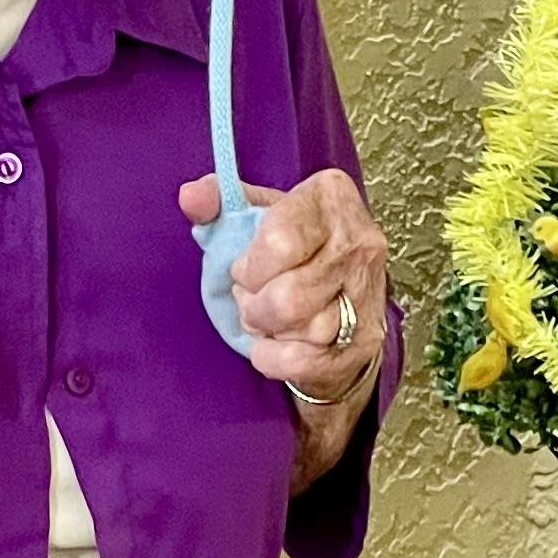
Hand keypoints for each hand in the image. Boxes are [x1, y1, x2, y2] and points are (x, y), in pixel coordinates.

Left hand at [177, 167, 388, 401]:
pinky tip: (272, 344)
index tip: (245, 267)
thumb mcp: (257, 214)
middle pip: (288, 295)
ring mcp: (366, 294)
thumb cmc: (294, 250)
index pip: (279, 240)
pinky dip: (273, 358)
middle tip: (251, 297)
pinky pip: (302, 360)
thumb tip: (191, 196)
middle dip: (253, 303)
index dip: (250, 265)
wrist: (340, 294)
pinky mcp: (364, 340)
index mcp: (329, 198)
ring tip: (264, 318)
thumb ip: (218, 202)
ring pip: (300, 328)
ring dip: (265, 328)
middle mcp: (358, 243)